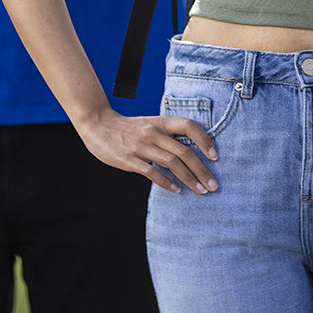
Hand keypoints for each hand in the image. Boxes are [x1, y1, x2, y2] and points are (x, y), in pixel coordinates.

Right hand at [74, 108, 219, 194]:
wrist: (98, 125)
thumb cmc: (128, 128)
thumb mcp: (149, 124)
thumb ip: (167, 135)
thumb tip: (190, 153)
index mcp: (161, 122)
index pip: (189, 125)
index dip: (205, 140)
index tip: (215, 156)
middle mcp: (154, 132)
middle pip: (184, 151)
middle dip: (202, 170)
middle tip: (213, 185)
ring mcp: (141, 146)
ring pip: (172, 163)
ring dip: (189, 179)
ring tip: (200, 190)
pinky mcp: (130, 159)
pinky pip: (152, 173)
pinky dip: (167, 182)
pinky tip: (176, 190)